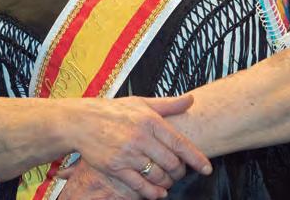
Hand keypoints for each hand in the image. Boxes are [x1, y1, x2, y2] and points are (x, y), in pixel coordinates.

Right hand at [65, 94, 210, 199]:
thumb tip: (192, 100)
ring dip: (167, 182)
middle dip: (180, 172)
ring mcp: (127, 154)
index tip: (206, 168)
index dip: (196, 158)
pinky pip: (140, 187)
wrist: (83, 121)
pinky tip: (158, 192)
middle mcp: (140, 137)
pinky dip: (153, 193)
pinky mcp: (116, 168)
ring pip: (158, 176)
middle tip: (180, 172)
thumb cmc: (114, 111)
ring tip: (168, 180)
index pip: (179, 142)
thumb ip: (169, 104)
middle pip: (171, 163)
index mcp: (149, 120)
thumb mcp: (141, 102)